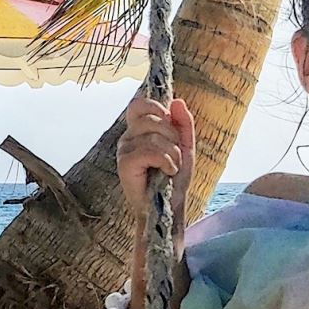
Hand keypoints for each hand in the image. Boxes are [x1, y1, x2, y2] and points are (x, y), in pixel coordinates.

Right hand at [117, 96, 194, 222]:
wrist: (170, 207)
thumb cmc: (174, 178)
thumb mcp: (185, 146)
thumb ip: (183, 123)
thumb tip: (177, 101)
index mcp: (138, 130)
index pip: (139, 105)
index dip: (156, 108)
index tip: (170, 125)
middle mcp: (127, 138)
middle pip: (153, 119)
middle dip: (173, 138)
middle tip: (174, 157)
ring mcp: (124, 151)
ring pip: (155, 137)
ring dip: (173, 154)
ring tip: (171, 168)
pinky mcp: (125, 165)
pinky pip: (150, 151)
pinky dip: (166, 162)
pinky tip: (167, 172)